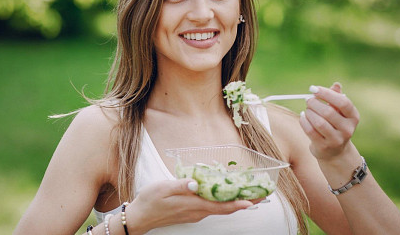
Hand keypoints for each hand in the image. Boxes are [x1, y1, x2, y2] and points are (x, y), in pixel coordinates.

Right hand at [126, 179, 252, 233]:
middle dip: (243, 202)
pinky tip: (223, 194)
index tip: (253, 200)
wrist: (140, 217)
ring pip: (219, 208)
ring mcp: (194, 214)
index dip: (238, 204)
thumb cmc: (150, 201)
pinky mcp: (191, 213)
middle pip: (225, 208)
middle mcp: (197, 212)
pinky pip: (211, 208)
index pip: (221, 206)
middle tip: (259, 195)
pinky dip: (222, 202)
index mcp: (193, 205)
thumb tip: (196, 182)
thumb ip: (181, 185)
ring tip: (247, 193)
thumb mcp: (163, 188)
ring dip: (234, 202)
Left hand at [299, 82, 359, 160]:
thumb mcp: (339, 112)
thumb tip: (336, 85)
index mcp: (353, 117)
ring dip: (309, 113)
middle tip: (308, 100)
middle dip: (314, 103)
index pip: (343, 102)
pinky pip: (310, 131)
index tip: (313, 88)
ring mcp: (336, 139)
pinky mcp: (324, 146)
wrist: (334, 151)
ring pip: (319, 122)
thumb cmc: (335, 125)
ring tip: (307, 110)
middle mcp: (347, 129)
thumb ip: (336, 97)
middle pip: (329, 112)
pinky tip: (303, 117)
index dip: (327, 93)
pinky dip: (304, 121)